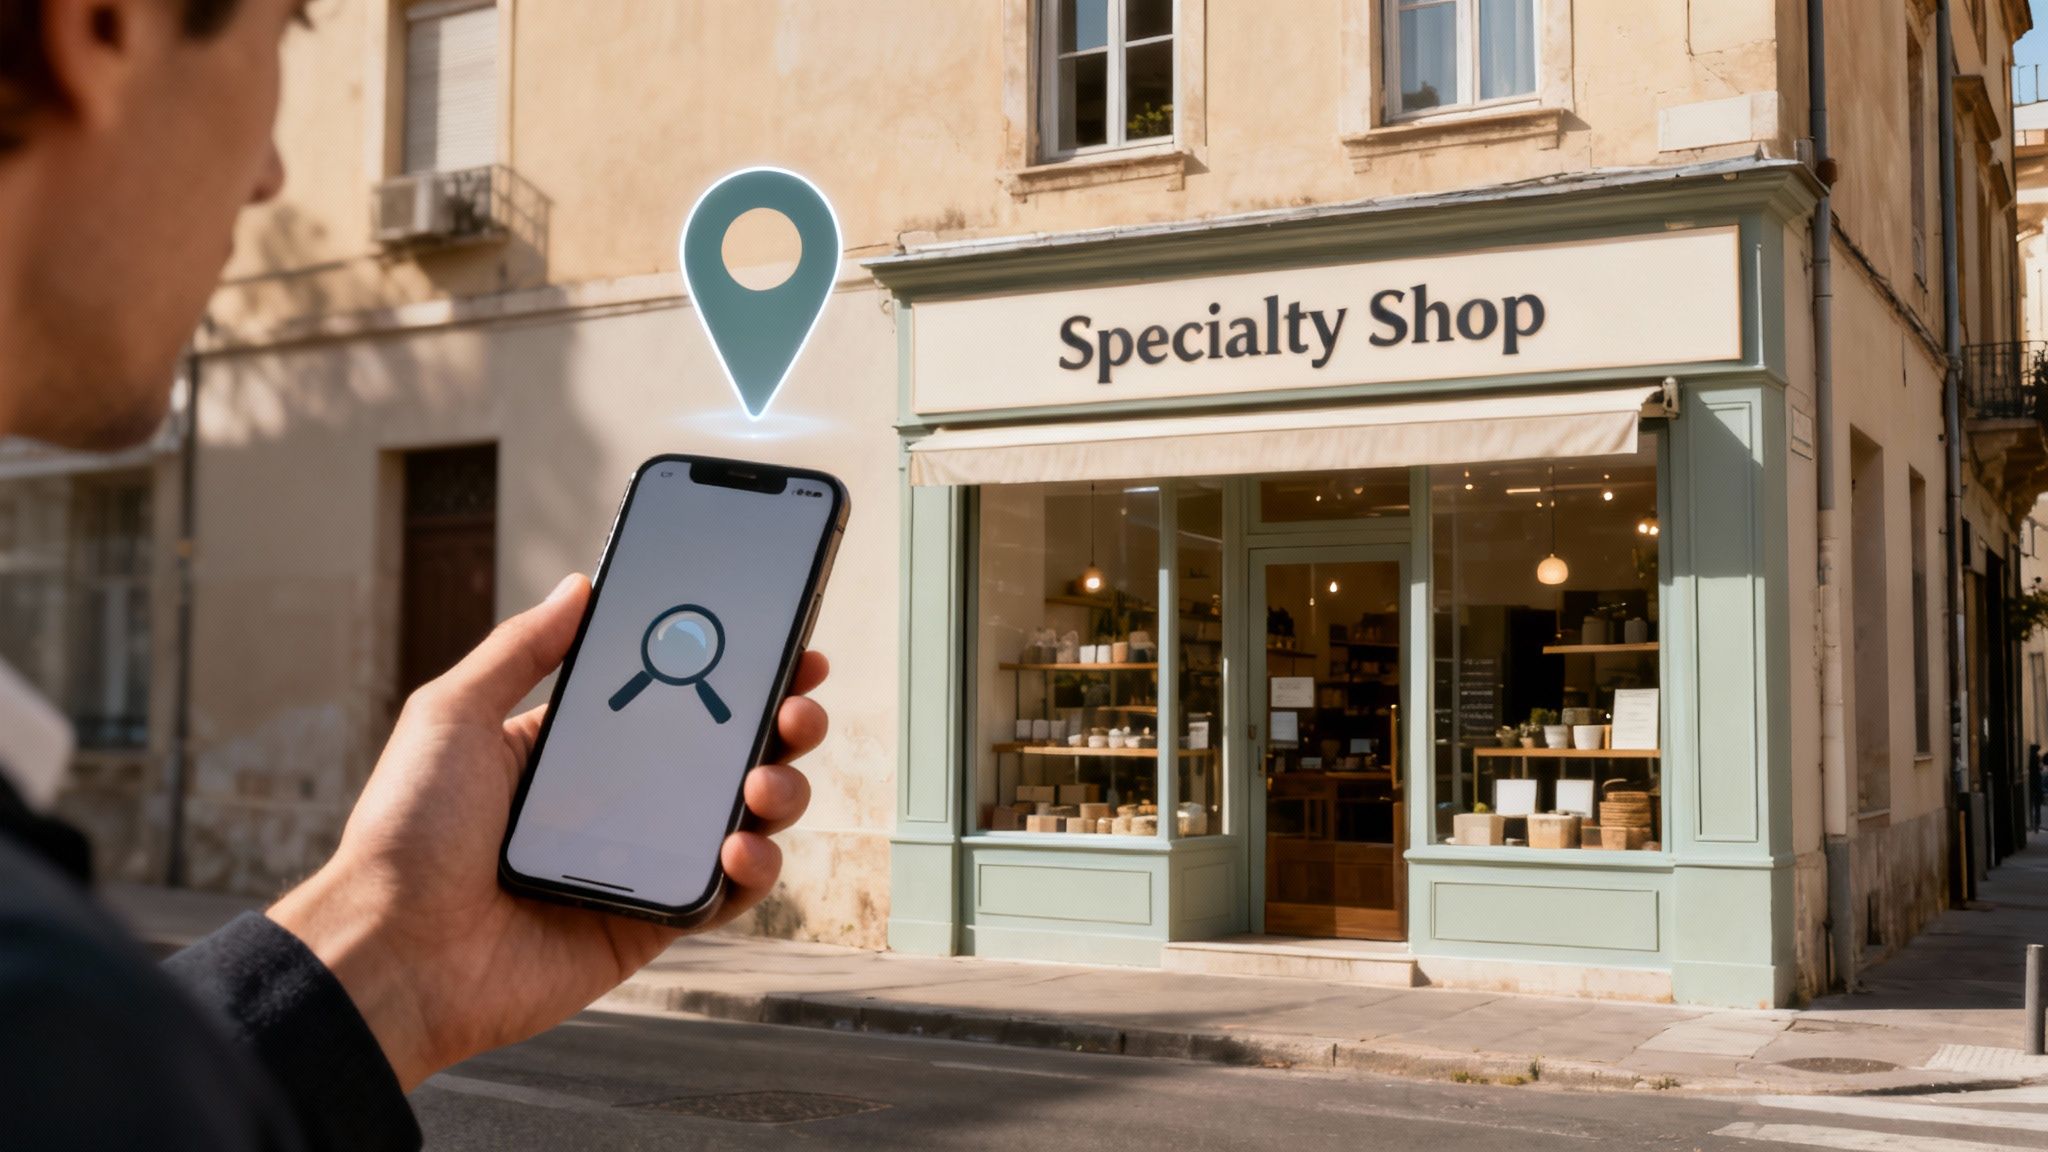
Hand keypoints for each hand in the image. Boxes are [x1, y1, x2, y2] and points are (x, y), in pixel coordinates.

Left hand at [266, 574, 826, 1090]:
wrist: (396, 954)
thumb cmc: (407, 834)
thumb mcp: (453, 715)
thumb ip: (521, 649)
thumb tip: (580, 584)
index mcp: (571, 747)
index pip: (672, 697)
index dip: (730, 669)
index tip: (781, 641)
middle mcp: (616, 801)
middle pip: (724, 751)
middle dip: (778, 720)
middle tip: (799, 702)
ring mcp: (639, 862)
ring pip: (741, 817)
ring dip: (779, 789)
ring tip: (768, 779)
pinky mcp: (650, 923)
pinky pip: (726, 894)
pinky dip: (753, 867)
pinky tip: (741, 845)